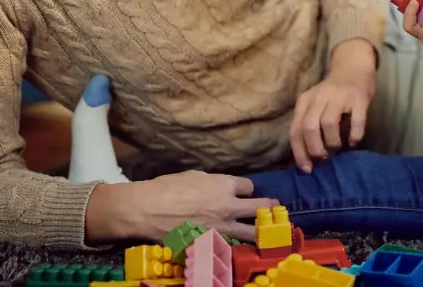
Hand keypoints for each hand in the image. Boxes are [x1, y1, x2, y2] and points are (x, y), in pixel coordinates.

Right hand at [122, 171, 279, 242]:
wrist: (148, 210)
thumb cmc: (166, 188)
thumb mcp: (194, 176)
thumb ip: (212, 181)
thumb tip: (218, 185)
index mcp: (224, 185)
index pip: (249, 186)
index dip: (246, 189)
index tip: (244, 191)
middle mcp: (229, 206)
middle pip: (261, 207)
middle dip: (269, 207)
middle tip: (275, 208)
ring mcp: (222, 227)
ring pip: (254, 232)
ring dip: (262, 231)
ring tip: (270, 232)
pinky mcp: (212, 243)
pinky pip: (232, 246)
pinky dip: (238, 246)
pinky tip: (242, 246)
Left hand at [290, 40, 376, 172]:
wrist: (353, 67)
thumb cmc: (332, 93)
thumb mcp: (315, 105)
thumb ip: (309, 124)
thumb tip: (307, 158)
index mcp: (305, 101)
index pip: (296, 130)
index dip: (300, 153)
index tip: (307, 169)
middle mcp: (319, 97)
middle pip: (309, 127)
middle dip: (314, 149)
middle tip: (323, 158)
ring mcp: (339, 96)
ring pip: (328, 123)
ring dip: (332, 141)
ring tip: (338, 146)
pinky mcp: (358, 98)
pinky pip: (356, 121)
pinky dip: (355, 135)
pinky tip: (354, 141)